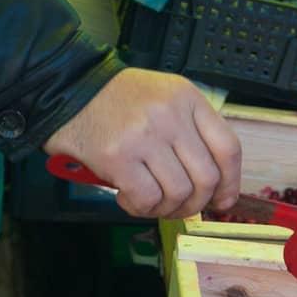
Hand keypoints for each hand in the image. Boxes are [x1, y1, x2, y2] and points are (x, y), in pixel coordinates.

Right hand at [45, 69, 241, 217]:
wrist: (65, 88)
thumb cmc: (117, 101)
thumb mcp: (165, 99)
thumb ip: (191, 132)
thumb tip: (215, 187)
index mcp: (188, 99)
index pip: (228, 148)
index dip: (231, 183)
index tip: (223, 201)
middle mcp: (170, 115)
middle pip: (207, 178)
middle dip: (197, 203)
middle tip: (180, 207)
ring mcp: (144, 135)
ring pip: (179, 192)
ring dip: (168, 208)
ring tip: (151, 201)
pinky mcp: (117, 156)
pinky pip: (146, 198)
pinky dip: (141, 208)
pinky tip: (128, 197)